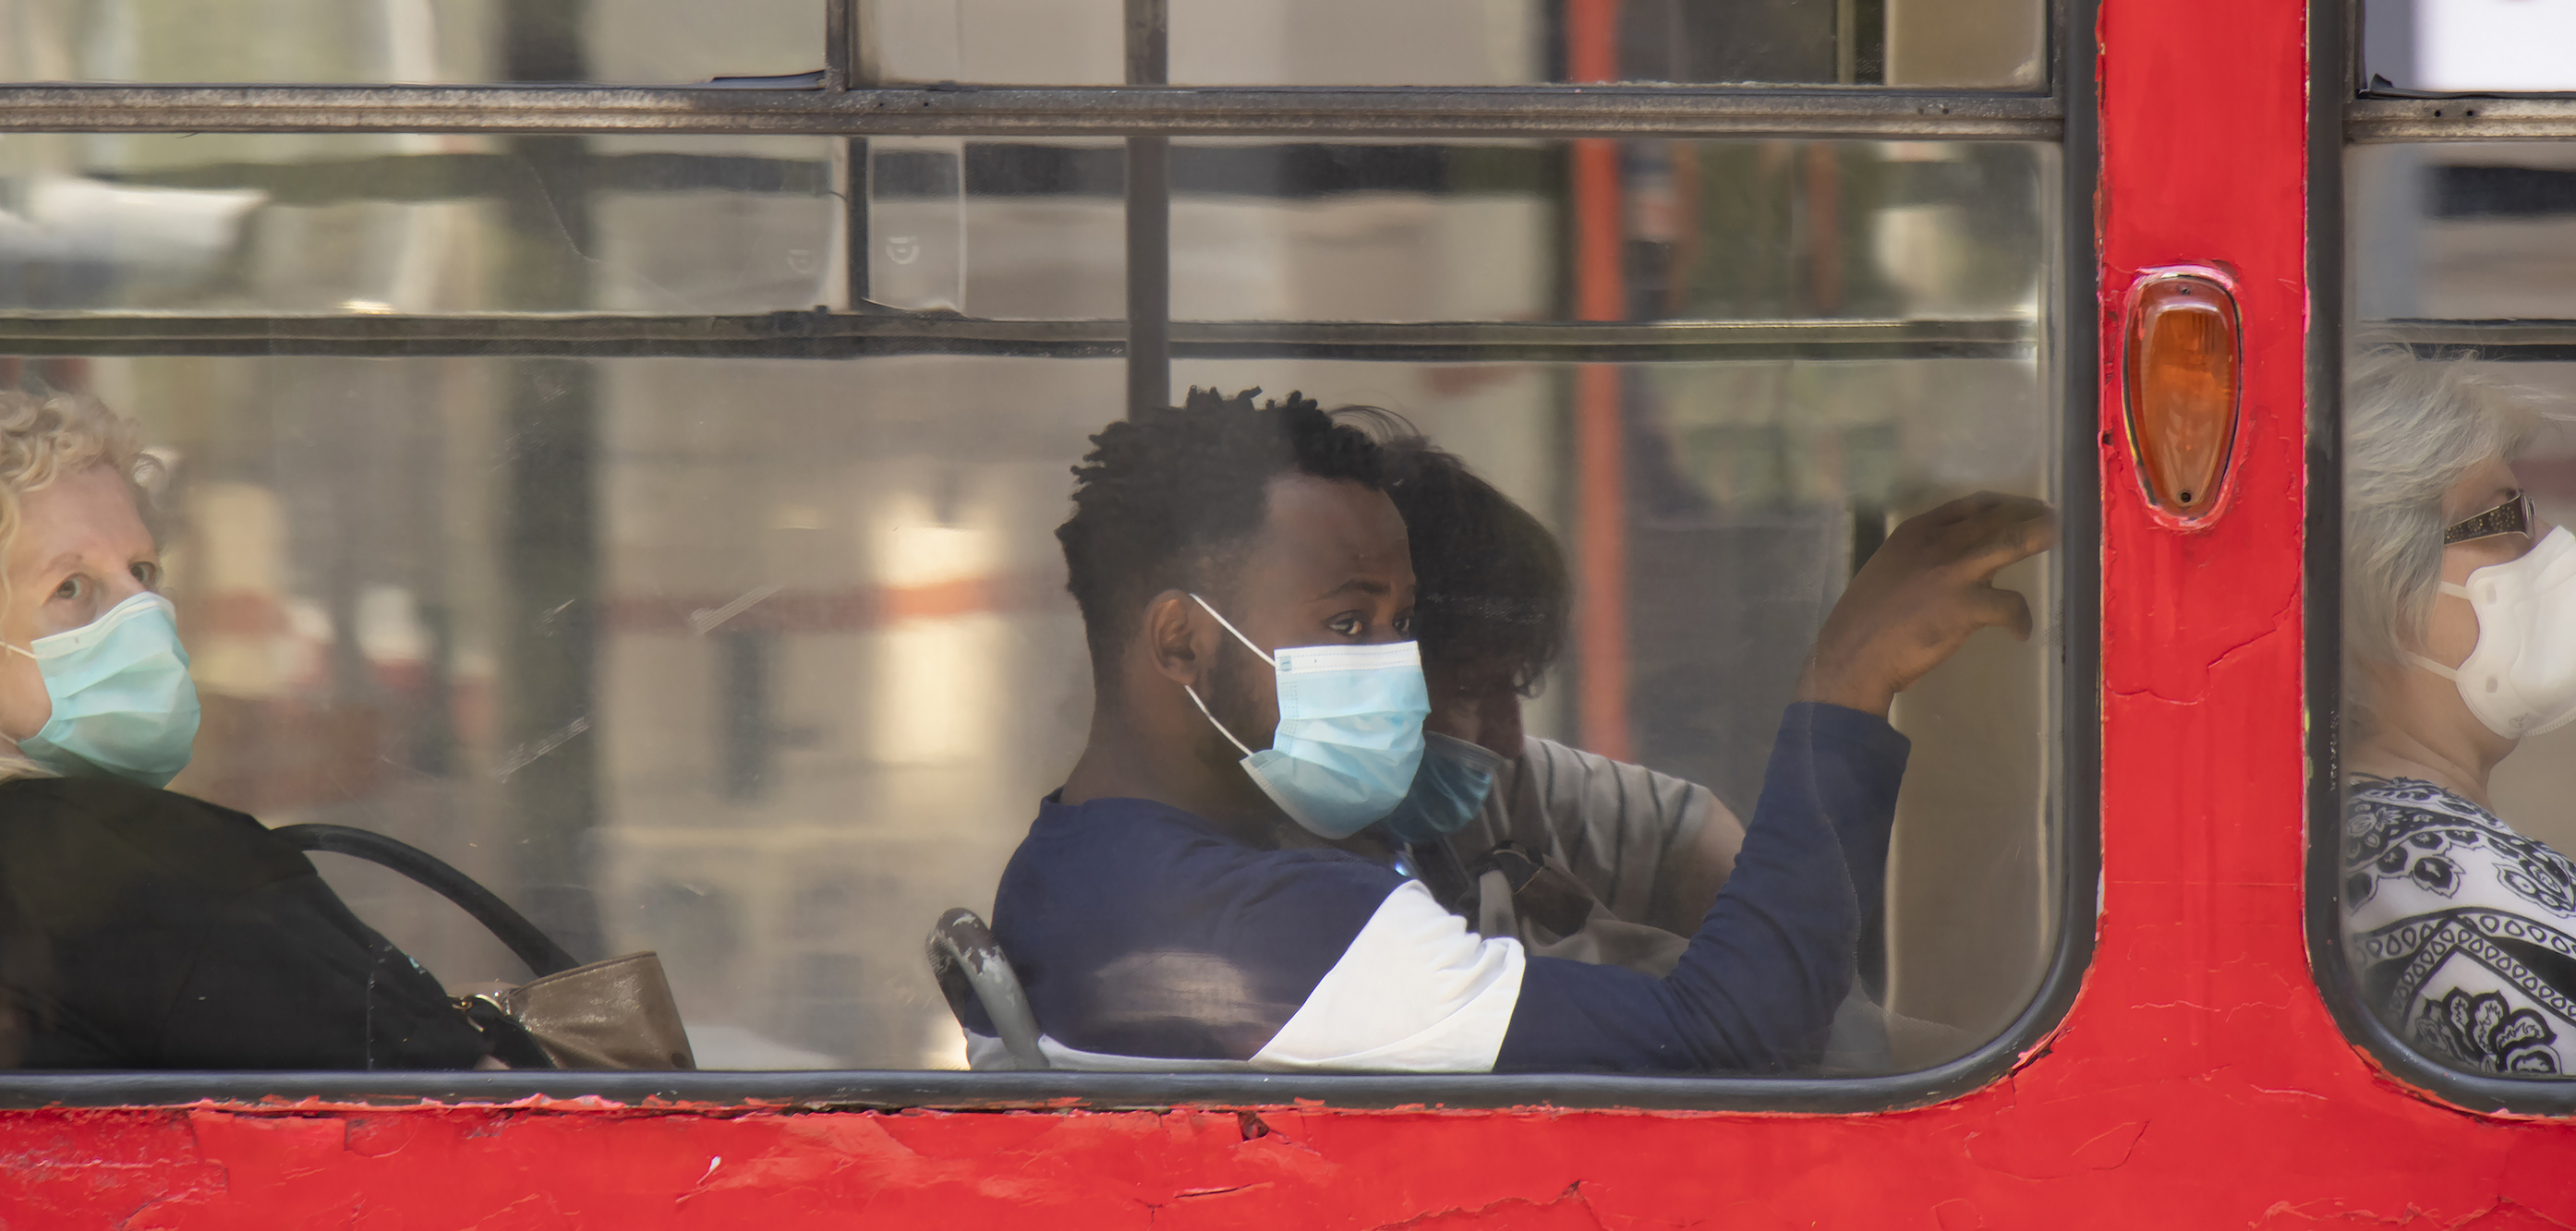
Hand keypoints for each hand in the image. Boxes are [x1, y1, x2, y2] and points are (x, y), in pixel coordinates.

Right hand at [1796, 492, 2057, 716]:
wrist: (1853, 654)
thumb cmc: (1864, 620)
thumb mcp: (1887, 571)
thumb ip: (1919, 560)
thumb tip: (1954, 566)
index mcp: (1915, 533)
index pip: (1969, 506)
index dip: (2001, 504)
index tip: (2018, 508)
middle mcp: (1938, 543)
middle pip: (1996, 517)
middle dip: (2028, 514)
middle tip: (2049, 519)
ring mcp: (1955, 572)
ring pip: (2012, 541)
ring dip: (2038, 537)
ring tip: (2053, 538)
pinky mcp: (1969, 606)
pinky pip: (2011, 605)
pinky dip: (2021, 620)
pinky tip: (2021, 632)